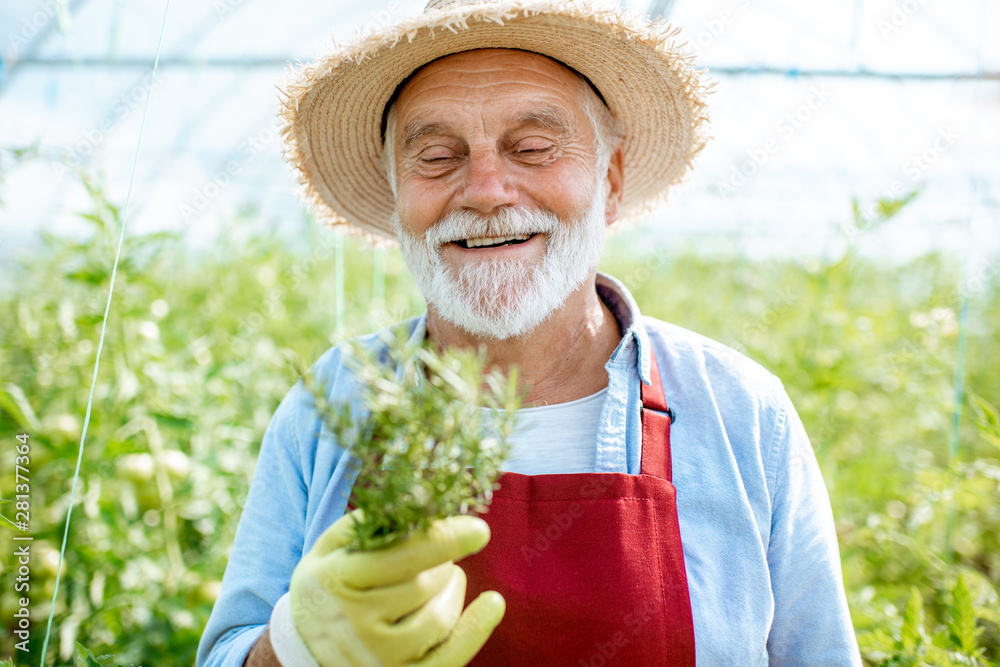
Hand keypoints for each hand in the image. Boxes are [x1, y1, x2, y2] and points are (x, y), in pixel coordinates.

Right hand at [288, 509, 504, 666]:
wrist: (303, 648)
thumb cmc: (326, 586)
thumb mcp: (330, 548)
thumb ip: (368, 522)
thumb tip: (416, 497)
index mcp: (338, 580)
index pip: (402, 557)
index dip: (444, 540)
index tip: (479, 528)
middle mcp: (355, 622)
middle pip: (424, 585)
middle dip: (443, 562)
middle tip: (440, 556)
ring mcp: (377, 656)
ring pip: (438, 619)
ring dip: (454, 591)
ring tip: (447, 578)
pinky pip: (447, 658)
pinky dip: (476, 630)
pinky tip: (493, 604)